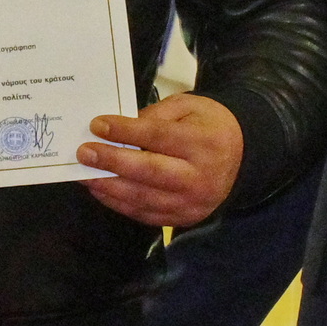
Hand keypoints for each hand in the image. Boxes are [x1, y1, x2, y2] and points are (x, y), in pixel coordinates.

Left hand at [77, 93, 243, 227]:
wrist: (242, 156)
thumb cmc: (208, 125)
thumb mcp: (188, 107)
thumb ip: (156, 116)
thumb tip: (118, 129)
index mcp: (203, 143)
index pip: (158, 137)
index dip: (125, 131)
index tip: (97, 125)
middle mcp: (199, 177)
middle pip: (148, 171)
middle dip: (111, 162)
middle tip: (84, 152)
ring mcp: (192, 203)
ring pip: (143, 197)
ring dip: (108, 186)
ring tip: (85, 174)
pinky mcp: (183, 218)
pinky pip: (145, 213)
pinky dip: (119, 203)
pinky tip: (102, 189)